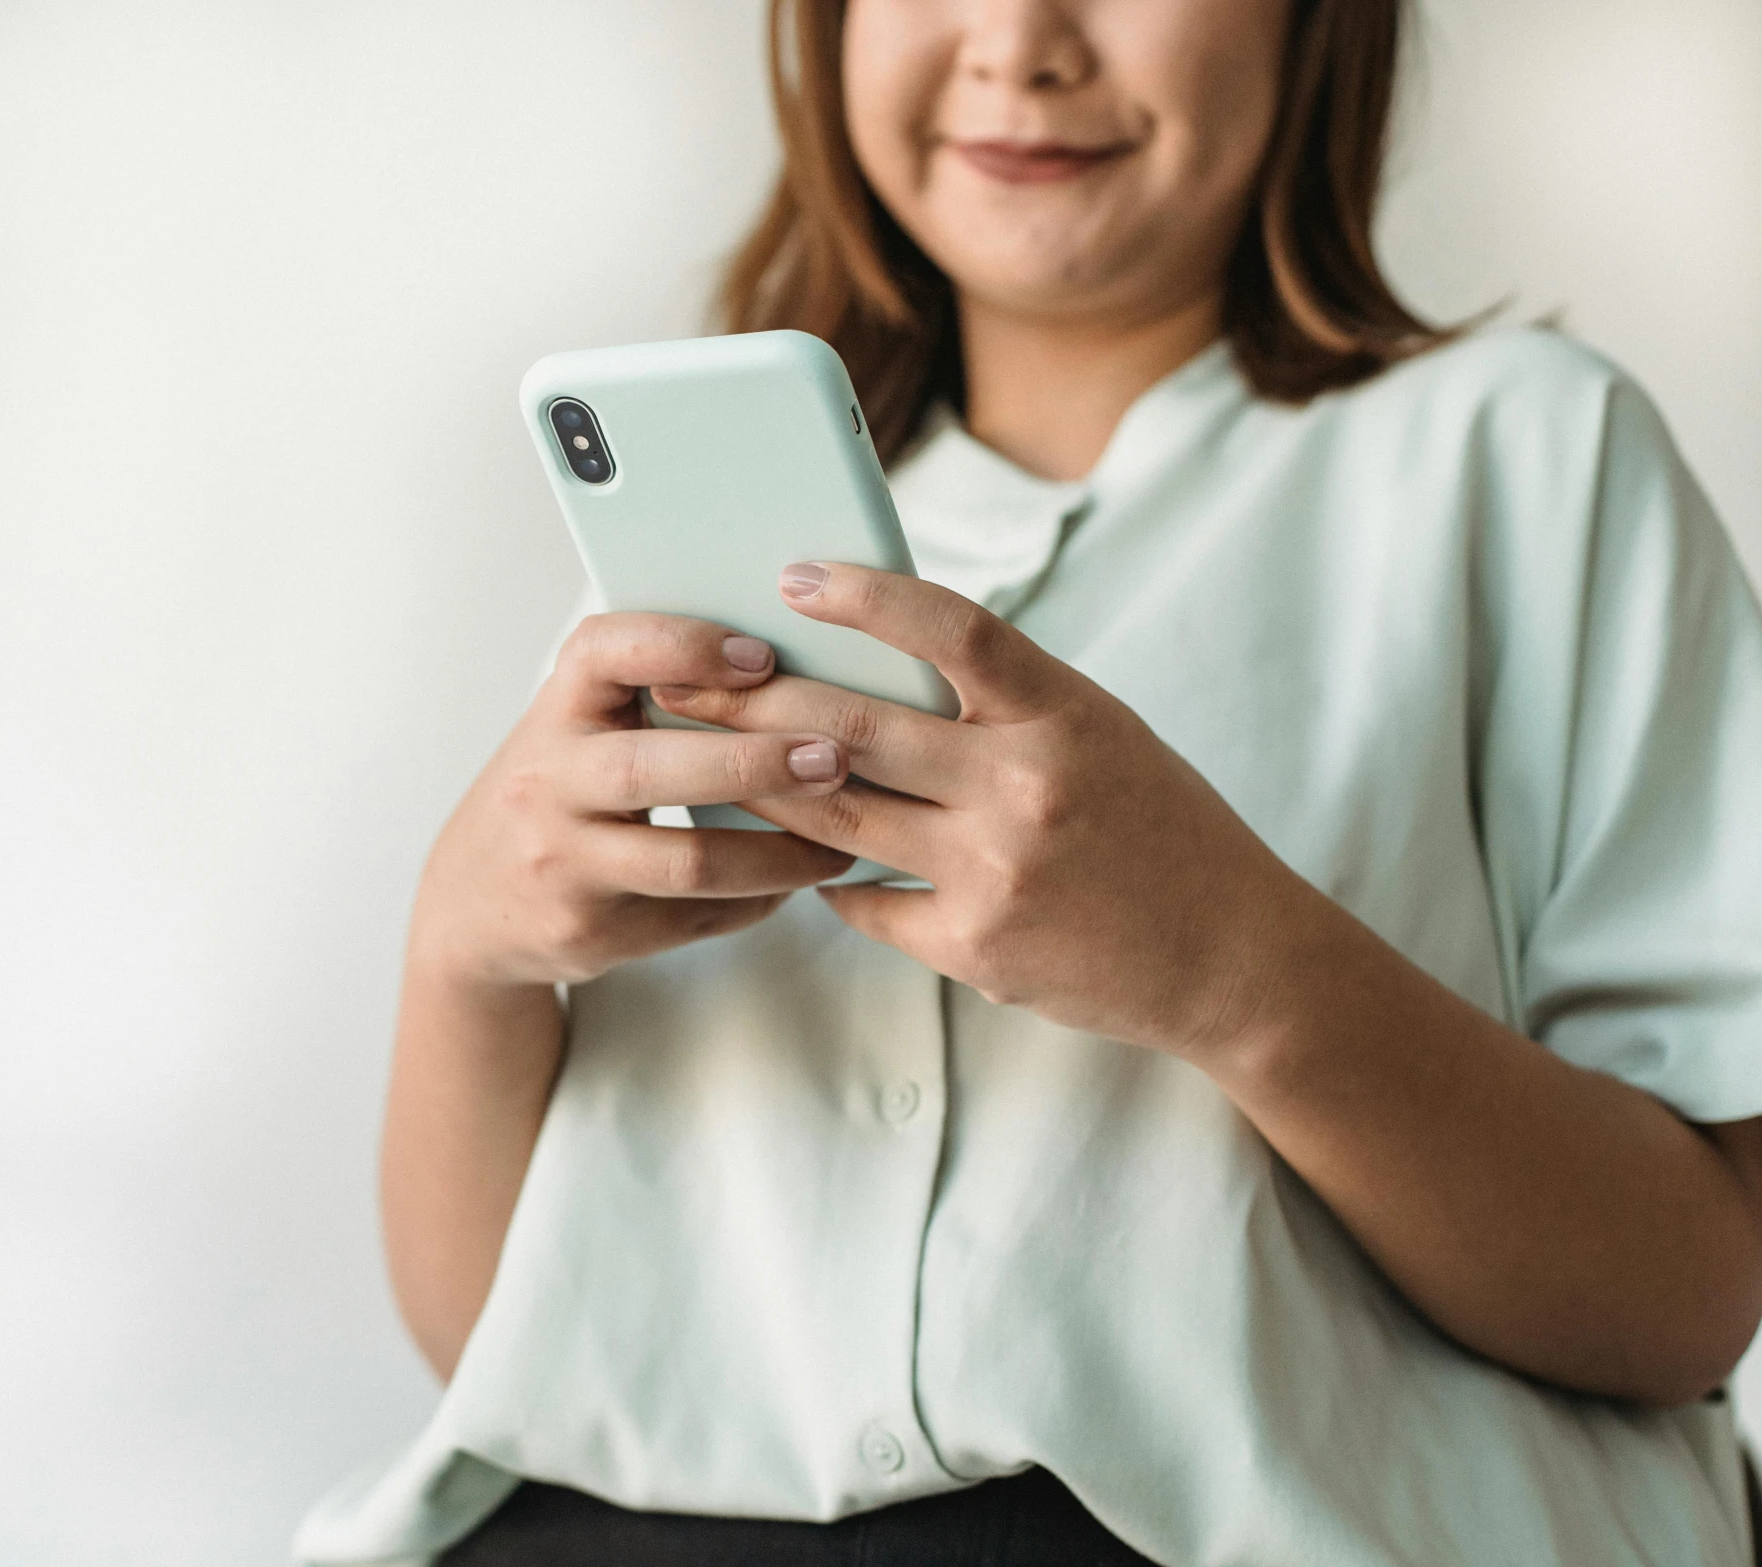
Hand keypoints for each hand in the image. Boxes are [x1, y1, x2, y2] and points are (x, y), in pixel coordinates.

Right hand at [411, 612, 855, 991]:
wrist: (472, 905)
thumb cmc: (554, 793)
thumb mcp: (572, 728)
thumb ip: (646, 693)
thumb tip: (786, 665)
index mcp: (552, 715)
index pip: (603, 653)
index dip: (684, 646)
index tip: (762, 656)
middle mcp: (546, 786)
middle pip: (653, 770)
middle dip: (754, 762)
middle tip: (835, 757)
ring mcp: (564, 866)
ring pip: (688, 863)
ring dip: (780, 854)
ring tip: (842, 839)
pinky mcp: (590, 932)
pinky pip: (694, 918)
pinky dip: (756, 899)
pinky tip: (793, 881)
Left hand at [651, 563, 1313, 1058]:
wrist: (1231, 957)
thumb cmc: (1159, 828)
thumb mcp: (1099, 733)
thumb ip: (1003, 701)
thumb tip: (881, 658)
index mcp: (1065, 714)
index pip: (952, 629)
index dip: (865, 595)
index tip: (792, 574)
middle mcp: (1026, 786)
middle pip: (856, 726)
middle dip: (752, 700)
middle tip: (681, 677)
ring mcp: (996, 870)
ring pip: (838, 817)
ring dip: (762, 784)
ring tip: (704, 756)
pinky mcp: (974, 945)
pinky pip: (866, 900)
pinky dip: (826, 876)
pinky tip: (791, 855)